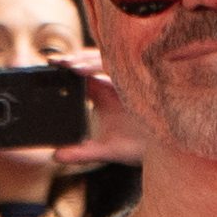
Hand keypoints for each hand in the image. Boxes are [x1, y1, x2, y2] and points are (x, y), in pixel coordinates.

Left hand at [50, 50, 145, 166]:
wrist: (168, 150)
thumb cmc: (138, 146)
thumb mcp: (104, 151)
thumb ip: (80, 153)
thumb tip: (55, 157)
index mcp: (100, 91)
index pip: (78, 72)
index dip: (64, 67)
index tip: (48, 64)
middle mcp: (111, 81)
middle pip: (89, 62)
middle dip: (73, 60)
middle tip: (55, 61)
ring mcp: (126, 78)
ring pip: (104, 60)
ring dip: (86, 61)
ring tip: (70, 66)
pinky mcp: (139, 79)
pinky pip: (122, 68)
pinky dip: (107, 68)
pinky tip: (93, 72)